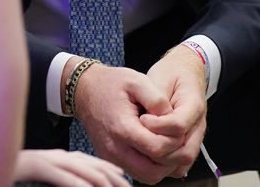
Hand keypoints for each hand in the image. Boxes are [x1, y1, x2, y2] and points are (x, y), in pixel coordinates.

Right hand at [13, 149, 128, 186]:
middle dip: (111, 175)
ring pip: (80, 169)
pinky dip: (77, 184)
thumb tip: (74, 181)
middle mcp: (53, 156)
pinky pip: (62, 177)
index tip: (124, 178)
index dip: (107, 168)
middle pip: (89, 164)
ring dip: (100, 180)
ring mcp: (45, 160)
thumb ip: (56, 174)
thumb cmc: (10, 166)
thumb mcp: (40, 172)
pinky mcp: (36, 167)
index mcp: (54, 157)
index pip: (87, 161)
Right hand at [71, 63, 181, 183]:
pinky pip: (137, 173)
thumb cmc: (112, 83)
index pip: (157, 149)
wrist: (85, 91)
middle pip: (153, 172)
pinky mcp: (110, 160)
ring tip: (166, 143)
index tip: (174, 125)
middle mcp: (114, 148)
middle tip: (174, 139)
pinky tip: (153, 147)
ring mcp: (111, 157)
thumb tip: (173, 119)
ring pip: (146, 177)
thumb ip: (157, 100)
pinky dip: (150, 166)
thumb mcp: (137, 81)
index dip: (174, 140)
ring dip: (162, 166)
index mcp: (122, 127)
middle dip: (171, 158)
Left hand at [141, 46, 208, 178]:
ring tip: (142, 147)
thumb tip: (147, 120)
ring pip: (183, 162)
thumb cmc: (171, 74)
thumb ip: (156, 99)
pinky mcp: (188, 144)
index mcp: (194, 105)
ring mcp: (195, 137)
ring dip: (162, 161)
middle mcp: (199, 125)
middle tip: (140, 138)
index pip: (178, 125)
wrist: (184, 72)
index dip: (157, 126)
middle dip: (159, 150)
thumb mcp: (161, 77)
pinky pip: (180, 164)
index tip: (142, 118)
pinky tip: (148, 154)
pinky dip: (165, 165)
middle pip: (184, 152)